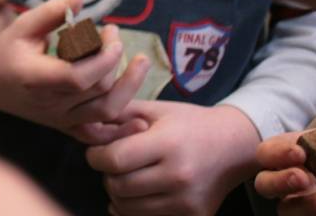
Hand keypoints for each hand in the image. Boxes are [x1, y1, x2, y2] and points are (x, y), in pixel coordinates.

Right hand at [0, 0, 149, 143]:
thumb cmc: (2, 52)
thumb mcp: (20, 26)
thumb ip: (51, 12)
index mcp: (37, 79)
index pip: (79, 77)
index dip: (102, 58)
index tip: (110, 33)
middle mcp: (51, 104)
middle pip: (97, 91)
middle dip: (115, 59)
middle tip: (113, 33)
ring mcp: (60, 119)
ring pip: (104, 113)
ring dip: (129, 88)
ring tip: (140, 63)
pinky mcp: (65, 126)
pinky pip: (97, 136)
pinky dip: (120, 131)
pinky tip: (139, 120)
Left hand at [85, 101, 260, 215]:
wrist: (233, 146)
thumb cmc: (188, 123)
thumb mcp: (154, 110)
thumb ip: (117, 116)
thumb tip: (81, 127)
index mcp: (168, 143)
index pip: (114, 159)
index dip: (96, 156)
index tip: (97, 151)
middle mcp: (179, 175)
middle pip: (118, 186)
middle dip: (106, 174)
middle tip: (113, 163)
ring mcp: (187, 201)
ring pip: (127, 207)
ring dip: (118, 193)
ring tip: (128, 175)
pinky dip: (134, 207)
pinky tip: (140, 191)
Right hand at [254, 110, 315, 215]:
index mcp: (283, 153)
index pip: (266, 154)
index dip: (278, 154)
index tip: (300, 153)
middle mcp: (284, 180)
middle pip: (265, 185)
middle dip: (280, 182)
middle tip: (302, 178)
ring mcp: (299, 203)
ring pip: (287, 210)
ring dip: (307, 206)